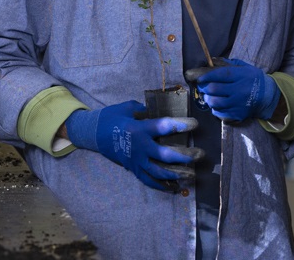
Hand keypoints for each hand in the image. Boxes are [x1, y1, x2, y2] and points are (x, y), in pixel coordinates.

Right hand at [64, 101, 202, 191]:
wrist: (94, 134)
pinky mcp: (133, 168)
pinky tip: (175, 187)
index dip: (181, 125)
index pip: (164, 127)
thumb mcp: (128, 107)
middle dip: (184, 156)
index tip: (195, 124)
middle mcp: (139, 147)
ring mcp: (136, 160)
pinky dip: (161, 185)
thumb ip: (146, 110)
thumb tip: (163, 110)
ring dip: (176, 174)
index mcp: (139, 128)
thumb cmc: (112, 117)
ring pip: (158, 171)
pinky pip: (148, 180)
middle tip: (200, 154)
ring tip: (192, 173)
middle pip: (165, 155)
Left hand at [184, 58, 280, 121]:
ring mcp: (238, 104)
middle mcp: (239, 90)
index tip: (200, 78)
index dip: (206, 76)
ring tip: (209, 96)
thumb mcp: (244, 67)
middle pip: (214, 89)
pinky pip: (219, 113)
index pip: (219, 74)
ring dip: (208, 99)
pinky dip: (215, 109)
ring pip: (214, 102)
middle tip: (203, 87)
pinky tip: (218, 104)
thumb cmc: (253, 79)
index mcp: (241, 76)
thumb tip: (210, 61)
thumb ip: (228, 64)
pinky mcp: (237, 114)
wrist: (268, 96)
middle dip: (205, 88)